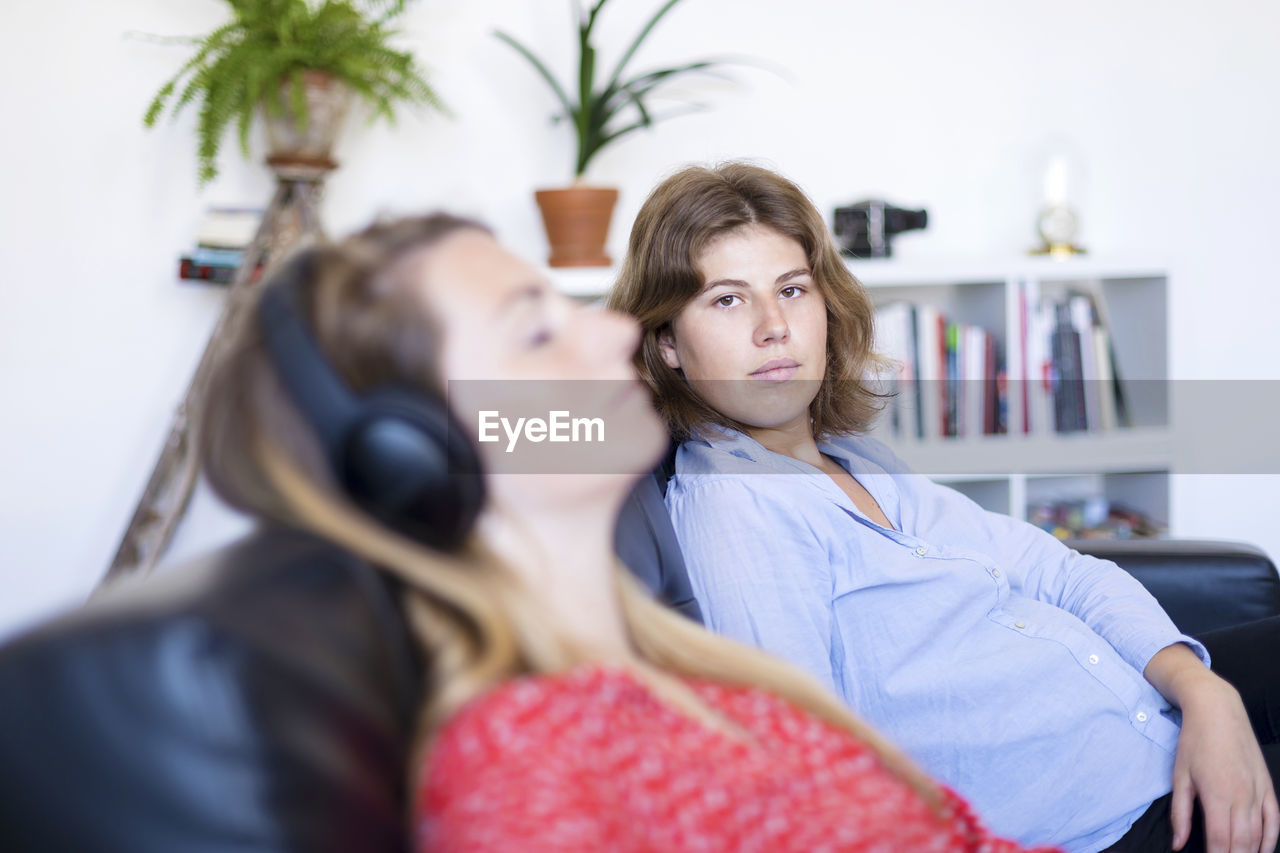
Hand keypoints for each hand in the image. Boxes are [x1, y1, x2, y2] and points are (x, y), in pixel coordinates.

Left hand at [1168, 673, 1277, 852]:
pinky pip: (1274, 819)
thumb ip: (1180, 814)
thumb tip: (1178, 844)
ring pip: (1259, 835)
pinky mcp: (1267, 785)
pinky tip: (1262, 851)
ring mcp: (1258, 791)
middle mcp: (1242, 797)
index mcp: (1217, 795)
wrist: (1218, 710)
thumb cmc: (1194, 742)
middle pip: (1241, 843)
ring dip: (1250, 852)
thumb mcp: (1179, 776)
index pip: (1220, 842)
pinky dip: (1270, 839)